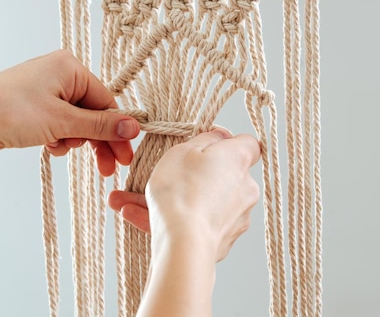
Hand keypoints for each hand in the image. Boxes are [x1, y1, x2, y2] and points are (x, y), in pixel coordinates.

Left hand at [0, 50, 139, 176]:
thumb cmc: (13, 113)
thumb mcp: (63, 122)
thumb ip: (100, 125)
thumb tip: (134, 127)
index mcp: (70, 66)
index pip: (106, 100)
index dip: (116, 130)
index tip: (125, 156)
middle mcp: (59, 73)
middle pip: (92, 111)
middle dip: (98, 140)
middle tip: (108, 169)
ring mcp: (44, 88)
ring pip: (74, 119)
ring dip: (73, 139)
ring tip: (60, 148)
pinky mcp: (32, 104)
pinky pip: (57, 122)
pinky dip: (58, 136)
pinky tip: (49, 146)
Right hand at [108, 128, 260, 261]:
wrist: (184, 244)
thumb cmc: (181, 192)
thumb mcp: (183, 150)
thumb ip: (205, 138)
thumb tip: (219, 135)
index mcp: (238, 160)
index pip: (248, 144)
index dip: (226, 142)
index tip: (204, 145)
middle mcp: (245, 187)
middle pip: (222, 174)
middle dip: (194, 173)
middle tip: (163, 174)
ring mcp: (237, 216)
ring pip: (204, 201)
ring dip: (175, 199)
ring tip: (132, 200)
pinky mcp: (224, 240)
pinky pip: (198, 223)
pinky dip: (174, 219)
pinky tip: (134, 214)